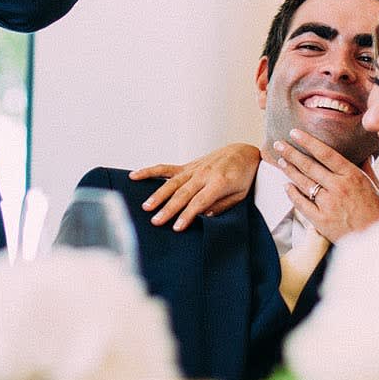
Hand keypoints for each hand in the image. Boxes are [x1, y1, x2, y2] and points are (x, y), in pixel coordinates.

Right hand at [128, 142, 260, 230]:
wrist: (242, 152)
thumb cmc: (243, 176)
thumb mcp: (240, 195)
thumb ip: (222, 206)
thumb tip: (205, 217)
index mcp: (219, 182)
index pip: (199, 201)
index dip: (187, 215)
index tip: (176, 227)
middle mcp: (204, 173)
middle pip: (183, 193)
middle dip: (169, 208)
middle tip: (156, 221)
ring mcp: (193, 168)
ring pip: (172, 182)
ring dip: (158, 194)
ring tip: (146, 206)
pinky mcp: (187, 165)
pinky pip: (166, 168)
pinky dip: (150, 171)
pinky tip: (135, 176)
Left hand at [276, 129, 378, 241]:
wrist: (377, 238)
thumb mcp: (377, 186)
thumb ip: (367, 169)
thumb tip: (364, 155)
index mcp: (352, 176)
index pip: (325, 153)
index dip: (308, 142)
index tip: (295, 133)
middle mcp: (338, 187)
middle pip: (309, 166)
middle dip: (291, 153)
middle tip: (279, 144)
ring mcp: (328, 204)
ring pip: (303, 183)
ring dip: (289, 171)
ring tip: (280, 161)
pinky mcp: (321, 220)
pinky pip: (302, 203)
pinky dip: (292, 194)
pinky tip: (286, 186)